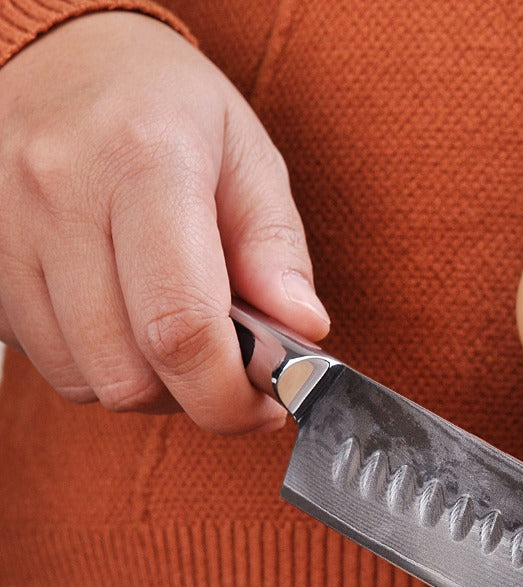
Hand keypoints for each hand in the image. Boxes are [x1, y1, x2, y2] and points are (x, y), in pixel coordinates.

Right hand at [0, 12, 329, 432]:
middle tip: (228, 370)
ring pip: (85, 379)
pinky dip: (97, 361)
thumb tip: (303, 332)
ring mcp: (6, 229)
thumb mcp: (249, 157)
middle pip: (128, 373)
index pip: (180, 327)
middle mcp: (60, 195)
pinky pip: (45, 360)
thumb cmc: (165, 106)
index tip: (263, 406)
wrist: (59, 55)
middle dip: (193, 397)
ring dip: (144, 384)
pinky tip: (123, 316)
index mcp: (145, 162)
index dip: (227, 396)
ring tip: (176, 336)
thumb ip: (278, 250)